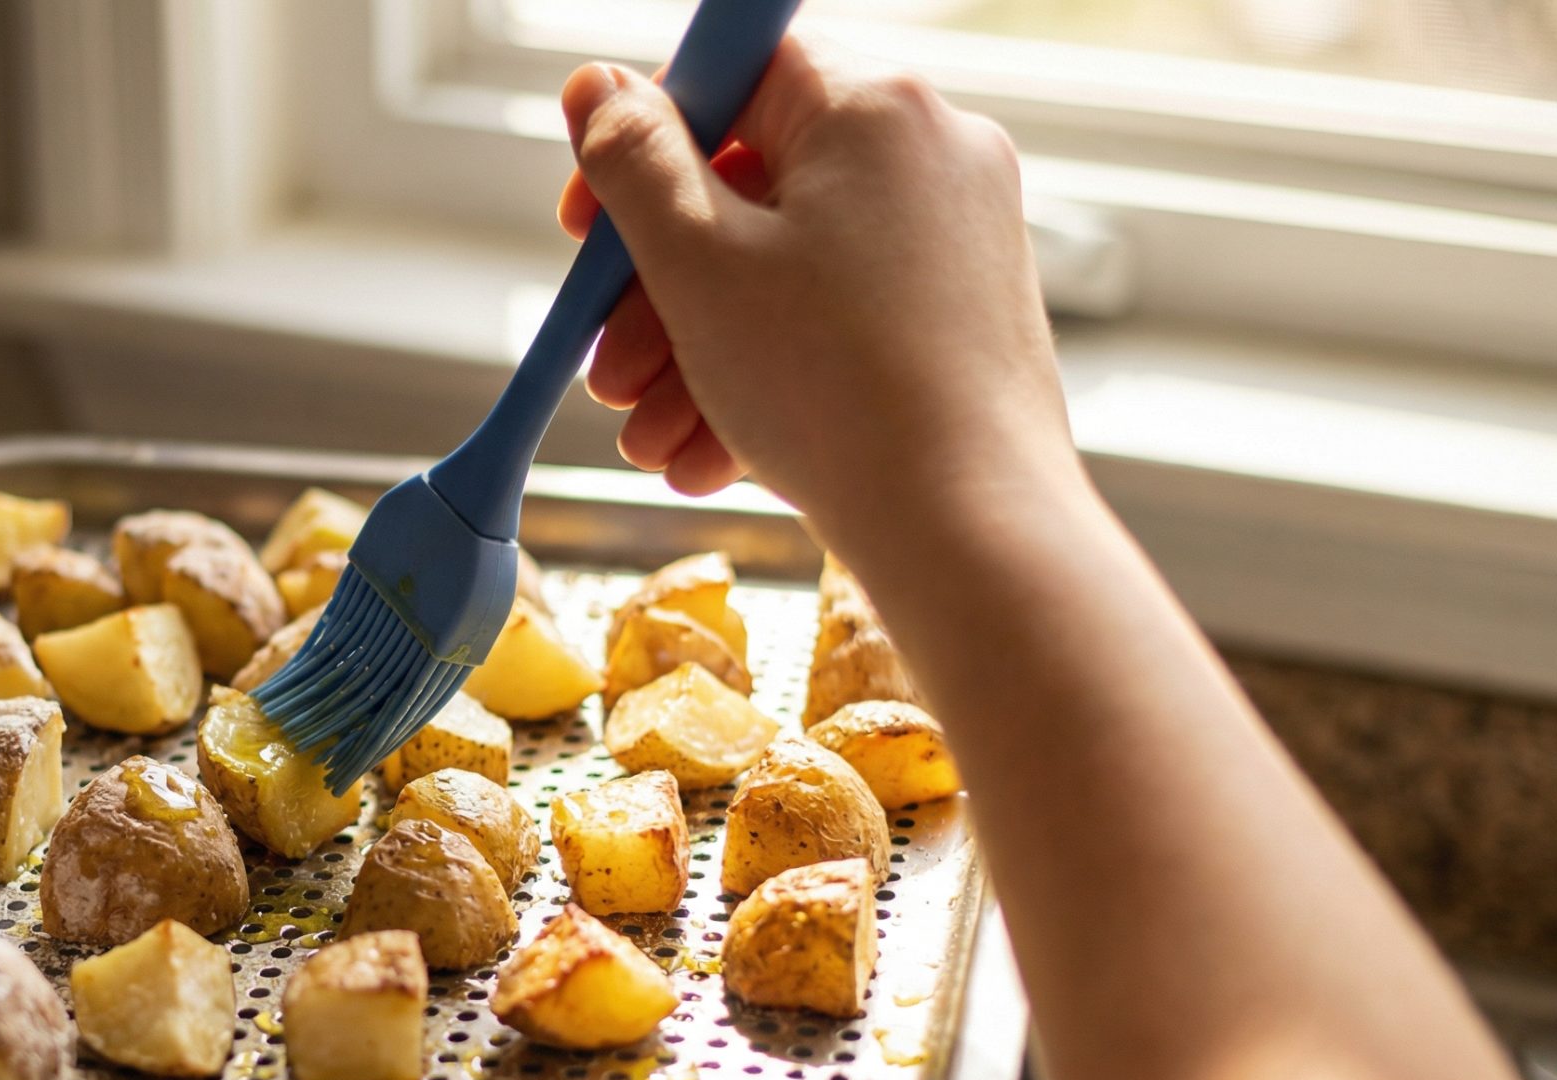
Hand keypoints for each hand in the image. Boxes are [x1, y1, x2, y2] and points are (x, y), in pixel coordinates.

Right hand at [557, 38, 1078, 550]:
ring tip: (651, 439)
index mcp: (872, 106)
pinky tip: (711, 455)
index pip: (735, 71)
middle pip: (753, 186)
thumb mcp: (696, 262)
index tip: (587, 224)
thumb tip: (599, 86)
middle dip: (659, 289)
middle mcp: (931, 152)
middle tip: (609, 365)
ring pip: (789, 269)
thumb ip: (633, 160)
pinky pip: (841, 320)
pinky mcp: (965, 313)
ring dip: (700, 351)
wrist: (970, 531)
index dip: (643, 142)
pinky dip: (771, 375)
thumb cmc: (838, 392)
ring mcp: (957, 236)